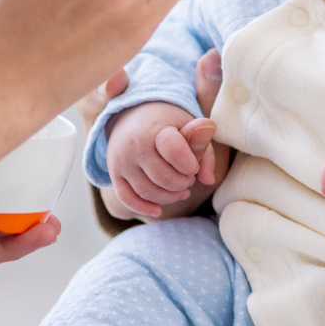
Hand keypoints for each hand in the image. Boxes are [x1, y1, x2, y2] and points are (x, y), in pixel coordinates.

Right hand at [106, 102, 219, 218]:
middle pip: (163, 178)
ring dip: (169, 197)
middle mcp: (134, 145)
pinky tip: (158, 210)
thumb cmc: (167, 124)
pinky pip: (127, 198)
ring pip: (147, 192)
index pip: (175, 152)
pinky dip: (143, 207)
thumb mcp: (188, 127)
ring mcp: (122, 161)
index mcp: (156, 129)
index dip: (190, 165)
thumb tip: (209, 180)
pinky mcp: (115, 174)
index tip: (193, 165)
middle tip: (189, 178)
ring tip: (181, 190)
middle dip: (183, 184)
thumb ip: (204, 150)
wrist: (132, 115)